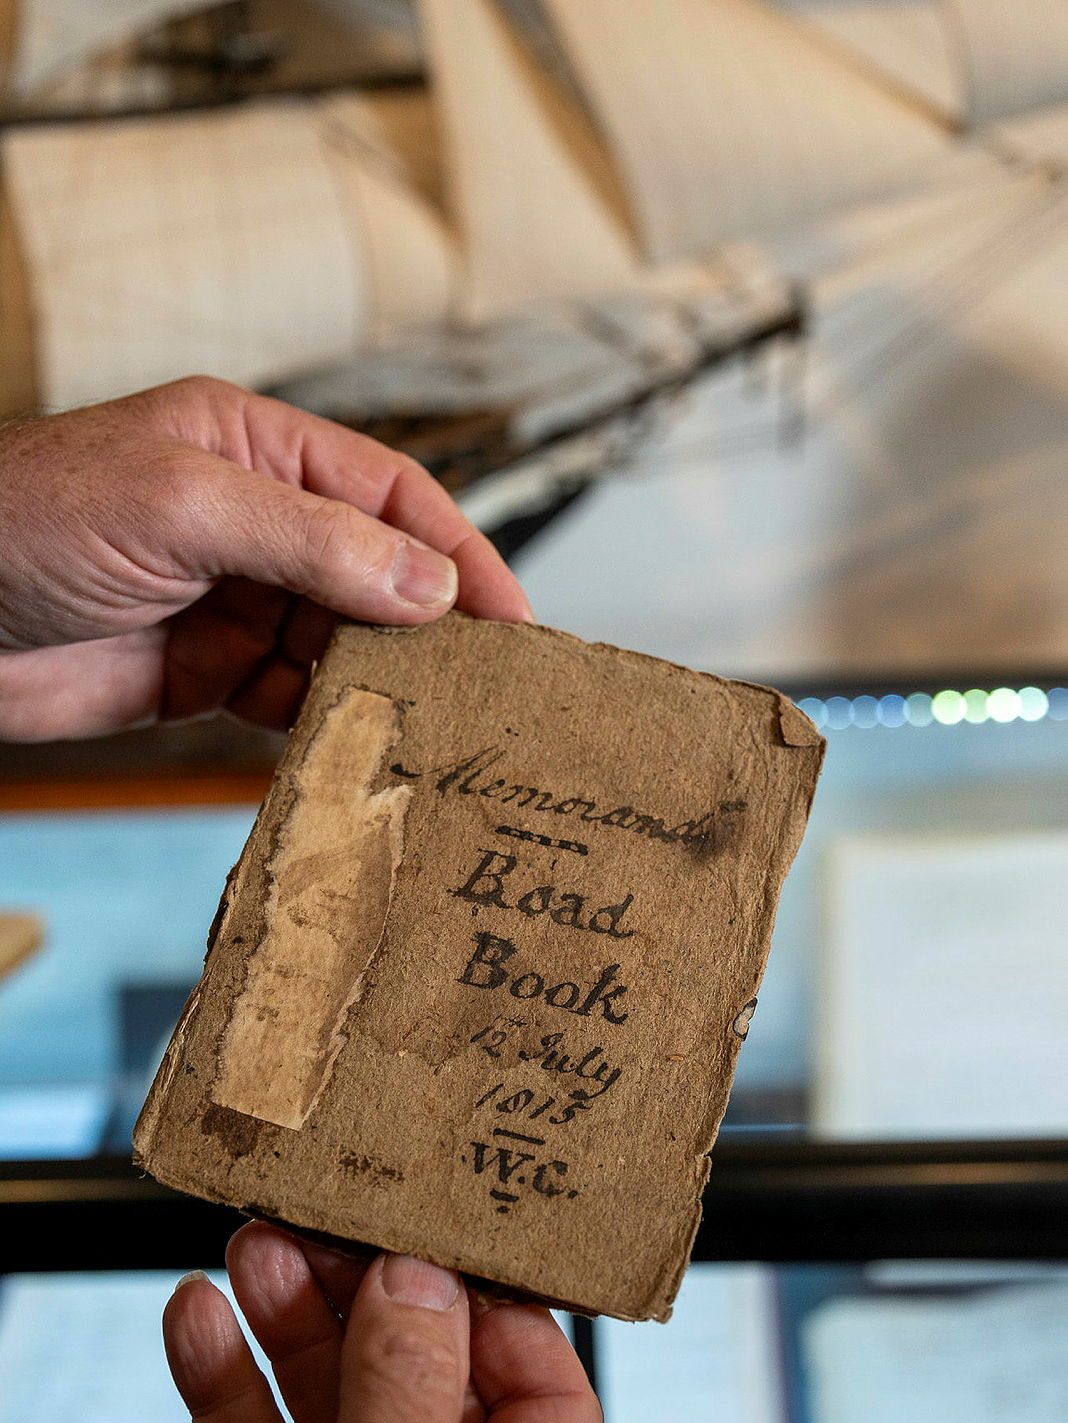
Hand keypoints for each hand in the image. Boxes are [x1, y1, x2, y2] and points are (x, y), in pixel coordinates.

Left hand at [0, 377, 530, 740]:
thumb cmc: (27, 521)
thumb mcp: (183, 507)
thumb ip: (312, 544)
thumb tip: (430, 585)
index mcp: (255, 449)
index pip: (387, 494)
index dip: (458, 549)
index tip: (513, 615)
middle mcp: (254, 522)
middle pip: (376, 573)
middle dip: (430, 624)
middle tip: (488, 684)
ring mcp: (231, 601)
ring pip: (340, 641)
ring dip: (381, 680)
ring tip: (429, 723)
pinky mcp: (203, 674)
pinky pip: (289, 696)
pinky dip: (323, 718)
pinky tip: (350, 741)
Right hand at [164, 1224, 603, 1422]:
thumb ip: (415, 1392)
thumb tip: (426, 1277)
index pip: (538, 1387)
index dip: (486, 1300)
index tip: (428, 1222)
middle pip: (422, 1378)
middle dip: (364, 1292)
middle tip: (315, 1218)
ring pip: (328, 1409)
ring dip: (285, 1321)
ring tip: (249, 1248)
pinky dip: (224, 1387)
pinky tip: (197, 1325)